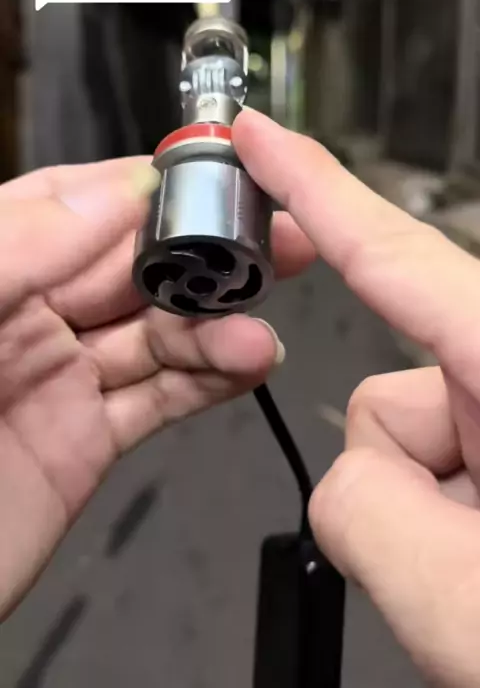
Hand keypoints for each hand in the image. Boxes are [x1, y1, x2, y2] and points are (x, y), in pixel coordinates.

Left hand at [0, 156, 314, 619]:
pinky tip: (249, 365)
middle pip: (129, 270)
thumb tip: (118, 191)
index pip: (71, 206)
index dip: (140, 189)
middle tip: (276, 244)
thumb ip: (20, 245)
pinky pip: (157, 401)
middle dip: (201, 252)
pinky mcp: (86, 441)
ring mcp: (61, 378)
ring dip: (213, 330)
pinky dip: (208, 382)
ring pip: (154, 337)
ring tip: (256, 337)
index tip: (209, 175)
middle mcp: (28, 313)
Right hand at [234, 109, 479, 687]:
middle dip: (402, 483)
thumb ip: (363, 512)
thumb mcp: (465, 600)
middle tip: (464, 574)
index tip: (265, 139)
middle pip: (388, 399)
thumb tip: (348, 472)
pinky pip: (433, 464)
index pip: (401, 257)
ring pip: (405, 442)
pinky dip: (447, 520)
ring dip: (431, 515)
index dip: (318, 188)